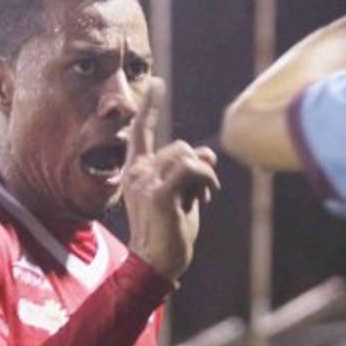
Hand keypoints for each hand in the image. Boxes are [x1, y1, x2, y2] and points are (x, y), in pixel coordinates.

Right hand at [123, 79, 220, 281]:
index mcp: (136, 171)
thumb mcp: (184, 196)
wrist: (155, 264)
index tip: (157, 82)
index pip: (141, 132)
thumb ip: (191, 172)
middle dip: (197, 168)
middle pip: (179, 146)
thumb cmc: (170, 232)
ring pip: (187, 155)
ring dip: (204, 176)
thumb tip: (208, 152)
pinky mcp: (159, 192)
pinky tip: (205, 198)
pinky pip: (191, 168)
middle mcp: (136, 172)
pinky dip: (205, 180)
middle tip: (201, 195)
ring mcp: (145, 181)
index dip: (150, 107)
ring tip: (202, 198)